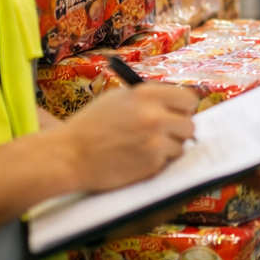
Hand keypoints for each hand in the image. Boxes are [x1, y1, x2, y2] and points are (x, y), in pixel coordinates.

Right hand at [56, 84, 197, 191]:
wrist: (69, 155)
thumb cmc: (90, 125)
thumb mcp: (118, 98)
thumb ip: (147, 98)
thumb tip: (174, 104)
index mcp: (146, 95)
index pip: (188, 99)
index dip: (183, 108)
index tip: (178, 114)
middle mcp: (155, 116)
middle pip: (190, 124)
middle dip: (179, 130)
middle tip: (166, 133)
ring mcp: (155, 141)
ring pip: (182, 145)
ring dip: (170, 147)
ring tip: (147, 147)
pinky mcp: (152, 163)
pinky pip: (168, 161)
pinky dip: (158, 161)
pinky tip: (138, 158)